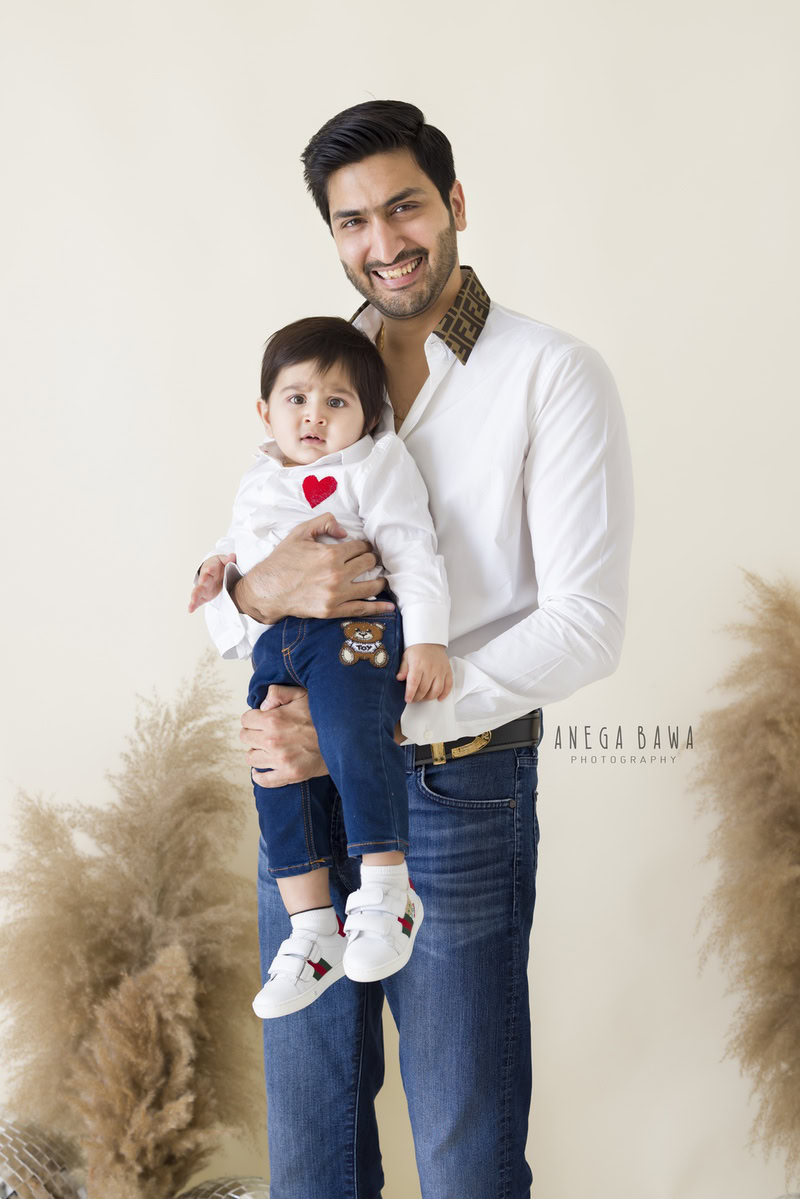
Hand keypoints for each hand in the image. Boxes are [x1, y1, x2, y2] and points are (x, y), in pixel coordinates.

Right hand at [188, 553, 235, 612]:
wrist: (212, 571)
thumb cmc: (218, 566)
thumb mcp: (223, 561)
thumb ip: (228, 560)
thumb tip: (233, 556)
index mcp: (211, 569)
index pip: (211, 569)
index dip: (210, 569)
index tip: (210, 569)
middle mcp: (205, 579)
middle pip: (203, 580)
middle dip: (203, 581)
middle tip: (202, 581)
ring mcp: (203, 588)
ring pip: (198, 591)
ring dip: (195, 596)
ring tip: (193, 601)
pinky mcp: (203, 596)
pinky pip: (197, 601)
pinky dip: (193, 605)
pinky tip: (190, 610)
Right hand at [232, 512, 395, 624]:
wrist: (267, 589)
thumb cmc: (282, 560)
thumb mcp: (300, 533)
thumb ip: (324, 522)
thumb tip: (344, 531)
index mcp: (331, 554)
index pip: (361, 547)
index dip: (364, 546)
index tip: (364, 548)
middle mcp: (337, 574)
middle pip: (369, 564)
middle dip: (372, 560)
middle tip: (371, 561)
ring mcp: (336, 594)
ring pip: (371, 586)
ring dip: (379, 580)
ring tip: (380, 578)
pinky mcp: (332, 610)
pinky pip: (361, 609)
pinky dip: (378, 608)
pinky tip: (389, 607)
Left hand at [241, 685, 328, 786]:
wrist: (343, 737)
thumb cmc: (322, 715)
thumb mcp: (302, 694)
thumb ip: (278, 693)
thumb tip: (262, 705)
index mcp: (273, 719)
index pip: (246, 720)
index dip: (253, 718)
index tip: (260, 720)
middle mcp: (272, 741)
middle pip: (245, 738)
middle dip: (253, 733)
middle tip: (263, 733)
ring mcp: (280, 760)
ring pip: (251, 758)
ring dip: (257, 752)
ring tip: (266, 749)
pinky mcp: (288, 775)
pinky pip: (263, 780)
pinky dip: (259, 775)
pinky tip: (262, 769)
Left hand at [397, 644, 452, 702]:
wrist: (430, 640)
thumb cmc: (417, 649)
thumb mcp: (406, 656)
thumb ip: (403, 668)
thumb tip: (399, 678)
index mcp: (418, 664)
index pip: (414, 683)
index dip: (410, 693)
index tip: (408, 700)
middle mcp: (430, 668)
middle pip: (424, 689)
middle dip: (418, 697)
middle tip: (414, 699)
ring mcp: (440, 670)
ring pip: (437, 689)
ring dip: (429, 697)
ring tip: (423, 698)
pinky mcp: (447, 671)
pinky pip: (448, 685)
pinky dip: (444, 694)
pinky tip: (439, 698)